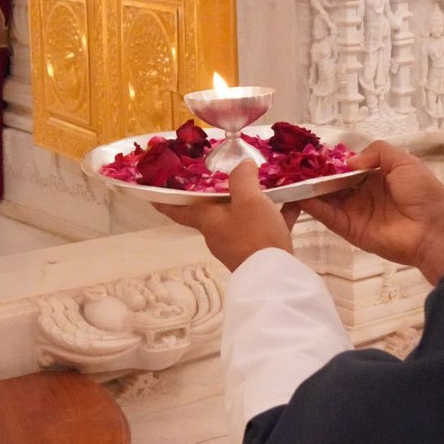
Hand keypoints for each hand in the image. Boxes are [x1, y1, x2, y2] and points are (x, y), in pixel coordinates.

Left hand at [162, 157, 299, 270]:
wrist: (277, 279)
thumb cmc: (255, 236)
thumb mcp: (249, 199)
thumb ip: (243, 178)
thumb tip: (242, 165)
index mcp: (208, 221)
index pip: (178, 209)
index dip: (164, 201)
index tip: (150, 194)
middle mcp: (219, 233)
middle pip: (213, 209)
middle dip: (218, 192)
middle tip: (224, 172)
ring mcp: (239, 244)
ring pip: (241, 215)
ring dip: (251, 200)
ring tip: (264, 182)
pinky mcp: (259, 251)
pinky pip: (265, 225)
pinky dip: (275, 213)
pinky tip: (292, 202)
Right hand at [299, 140, 443, 285]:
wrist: (432, 232)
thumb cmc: (423, 195)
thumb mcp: (404, 162)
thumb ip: (377, 152)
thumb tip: (348, 162)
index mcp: (376, 176)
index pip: (347, 166)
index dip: (331, 159)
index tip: (312, 150)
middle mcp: (361, 192)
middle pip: (332, 181)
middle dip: (314, 172)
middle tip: (291, 162)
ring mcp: (353, 211)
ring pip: (325, 196)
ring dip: (307, 187)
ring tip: (286, 175)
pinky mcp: (348, 228)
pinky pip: (326, 215)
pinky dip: (310, 204)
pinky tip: (296, 193)